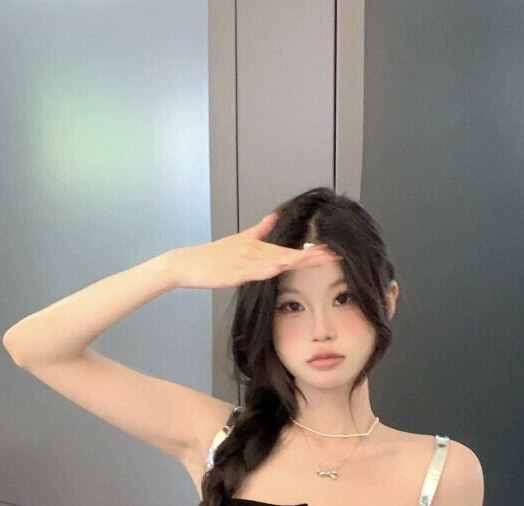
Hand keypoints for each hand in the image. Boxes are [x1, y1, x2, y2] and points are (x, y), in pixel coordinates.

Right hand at [171, 210, 340, 289]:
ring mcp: (245, 260)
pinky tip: (281, 265)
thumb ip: (260, 229)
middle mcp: (256, 251)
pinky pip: (254, 270)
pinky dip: (268, 267)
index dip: (313, 251)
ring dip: (296, 259)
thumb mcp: (240, 240)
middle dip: (313, 255)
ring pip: (275, 259)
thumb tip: (275, 216)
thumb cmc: (214, 255)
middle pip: (290, 254)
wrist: (188, 263)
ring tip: (317, 259)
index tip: (332, 251)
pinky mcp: (234, 271)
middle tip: (335, 254)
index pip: (292, 250)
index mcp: (259, 246)